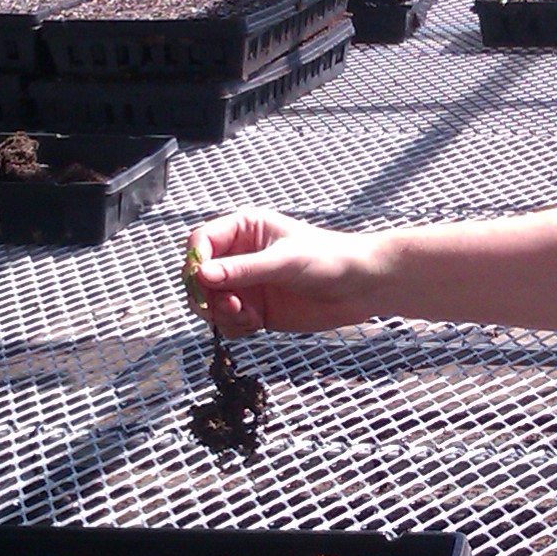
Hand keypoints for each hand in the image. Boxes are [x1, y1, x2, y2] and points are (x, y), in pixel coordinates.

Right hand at [185, 209, 390, 336]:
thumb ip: (243, 269)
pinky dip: (234, 326)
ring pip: (209, 301)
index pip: (201, 240)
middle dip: (206, 293)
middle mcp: (240, 256)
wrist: (359, 287)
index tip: (204, 279)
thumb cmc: (329, 259)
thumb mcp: (284, 261)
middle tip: (230, 304)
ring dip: (220, 312)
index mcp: (244, 229)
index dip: (196, 260)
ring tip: (247, 314)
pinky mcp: (254, 309)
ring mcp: (246, 284)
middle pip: (198, 274)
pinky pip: (227, 321)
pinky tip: (256, 323)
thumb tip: (202, 274)